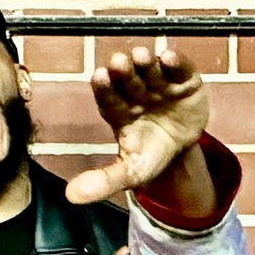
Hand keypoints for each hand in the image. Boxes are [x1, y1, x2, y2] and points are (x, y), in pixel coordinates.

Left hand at [66, 45, 209, 207]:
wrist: (184, 151)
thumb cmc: (151, 154)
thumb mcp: (130, 173)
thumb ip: (103, 181)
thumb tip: (71, 196)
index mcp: (118, 109)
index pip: (106, 95)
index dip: (103, 87)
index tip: (99, 78)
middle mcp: (135, 90)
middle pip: (126, 77)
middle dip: (122, 70)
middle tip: (118, 63)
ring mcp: (159, 83)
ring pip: (150, 68)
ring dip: (145, 61)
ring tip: (142, 58)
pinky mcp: (184, 80)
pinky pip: (179, 67)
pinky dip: (175, 61)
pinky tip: (169, 58)